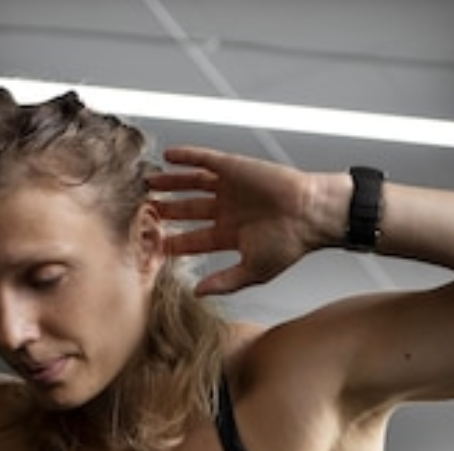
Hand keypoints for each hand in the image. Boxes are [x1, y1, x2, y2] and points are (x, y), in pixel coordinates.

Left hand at [148, 147, 323, 295]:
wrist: (310, 215)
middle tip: (143, 212)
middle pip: (188, 210)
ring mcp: (230, 188)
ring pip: (192, 184)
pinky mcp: (234, 167)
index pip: (193, 240)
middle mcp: (228, 210)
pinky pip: (205, 159)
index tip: (150, 246)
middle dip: (166, 212)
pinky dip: (186, 157)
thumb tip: (197, 293)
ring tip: (150, 182)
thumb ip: (224, 282)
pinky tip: (169, 156)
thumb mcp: (253, 271)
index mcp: (232, 235)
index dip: (172, 243)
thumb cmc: (290, 243)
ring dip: (171, 183)